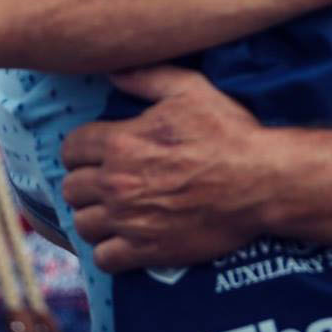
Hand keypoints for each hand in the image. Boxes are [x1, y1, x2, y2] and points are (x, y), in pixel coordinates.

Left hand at [60, 66, 266, 272]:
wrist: (261, 181)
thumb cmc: (228, 132)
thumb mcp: (190, 90)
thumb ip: (146, 77)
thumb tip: (113, 72)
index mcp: (122, 142)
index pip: (70, 148)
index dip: (79, 150)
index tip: (93, 154)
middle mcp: (117, 183)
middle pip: (71, 188)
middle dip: (84, 183)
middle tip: (104, 183)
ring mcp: (130, 220)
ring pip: (83, 224)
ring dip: (94, 217)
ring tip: (111, 212)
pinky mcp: (148, 250)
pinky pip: (104, 259)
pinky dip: (109, 251)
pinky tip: (123, 240)